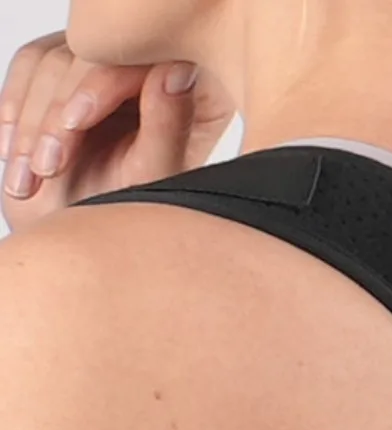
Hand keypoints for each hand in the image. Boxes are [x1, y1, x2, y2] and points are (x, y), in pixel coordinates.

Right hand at [0, 32, 235, 232]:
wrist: (79, 230)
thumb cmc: (125, 214)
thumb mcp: (152, 178)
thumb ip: (169, 128)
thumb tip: (177, 72)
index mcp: (191, 90)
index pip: (143, 57)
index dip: (100, 83)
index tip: (73, 124)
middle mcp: (149, 68)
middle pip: (90, 54)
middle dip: (57, 113)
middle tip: (48, 166)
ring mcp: (105, 64)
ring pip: (52, 59)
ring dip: (31, 121)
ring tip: (31, 177)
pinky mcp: (66, 66)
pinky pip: (29, 64)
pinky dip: (15, 109)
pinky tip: (15, 154)